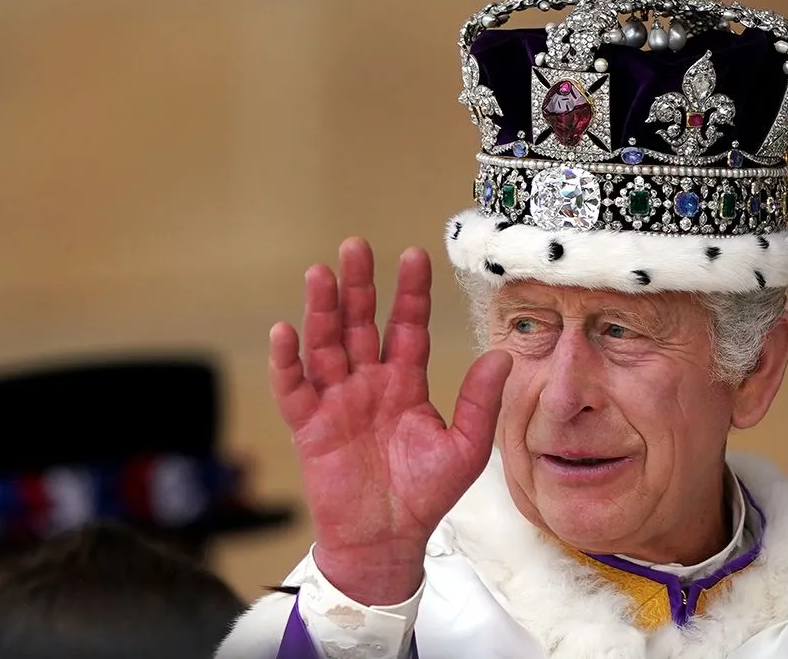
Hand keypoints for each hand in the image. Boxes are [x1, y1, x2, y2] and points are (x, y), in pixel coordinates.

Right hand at [268, 238, 511, 604]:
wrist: (387, 541)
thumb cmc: (425, 495)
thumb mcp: (465, 447)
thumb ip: (479, 402)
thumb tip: (502, 356)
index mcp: (405, 381)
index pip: (407, 325)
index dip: (410, 292)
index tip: (413, 254)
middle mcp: (368, 382)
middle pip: (360, 323)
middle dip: (358, 285)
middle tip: (355, 246)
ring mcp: (337, 401)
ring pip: (325, 345)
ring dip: (321, 310)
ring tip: (320, 273)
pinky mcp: (309, 426)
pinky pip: (294, 389)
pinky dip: (286, 362)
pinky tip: (285, 331)